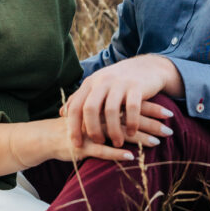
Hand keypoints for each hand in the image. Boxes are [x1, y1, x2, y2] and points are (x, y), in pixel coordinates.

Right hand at [46, 114, 164, 164]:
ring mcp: (90, 131)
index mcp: (104, 106)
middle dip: (151, 124)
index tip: (170, 113)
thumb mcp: (95, 117)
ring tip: (157, 143)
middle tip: (170, 130)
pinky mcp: (82, 146)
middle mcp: (99, 116)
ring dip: (139, 138)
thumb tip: (139, 116)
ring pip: (118, 132)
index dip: (151, 108)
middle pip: (130, 117)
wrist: (47, 136)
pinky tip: (131, 157)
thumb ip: (113, 114)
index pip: (132, 104)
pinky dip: (116, 154)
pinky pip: (101, 150)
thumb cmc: (76, 127)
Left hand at [65, 55, 183, 148]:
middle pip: (90, 109)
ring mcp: (120, 83)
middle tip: (98, 143)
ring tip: (117, 142)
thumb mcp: (97, 85)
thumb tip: (61, 113)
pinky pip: (132, 108)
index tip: (76, 144)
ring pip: (111, 110)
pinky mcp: (137, 86)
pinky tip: (132, 132)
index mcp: (90, 83)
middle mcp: (102, 81)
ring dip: (114, 130)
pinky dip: (131, 123)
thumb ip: (80, 98)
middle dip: (92, 130)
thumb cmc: (119, 81)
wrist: (148, 66)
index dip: (73, 127)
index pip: (75, 106)